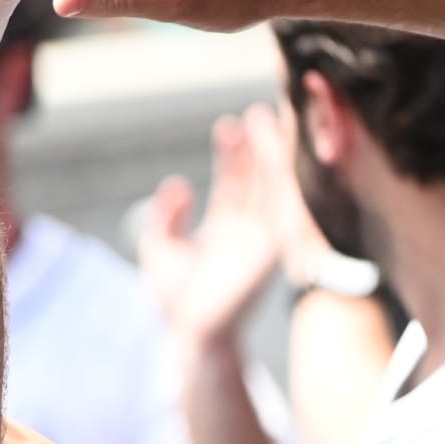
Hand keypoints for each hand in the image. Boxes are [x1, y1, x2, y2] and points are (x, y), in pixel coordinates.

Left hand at [137, 104, 286, 346]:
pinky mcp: (270, 253)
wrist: (191, 333)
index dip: (233, 154)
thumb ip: (166, 214)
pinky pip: (283, 213)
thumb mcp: (160, 247)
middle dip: (261, 146)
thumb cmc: (176, 298)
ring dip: (276, 157)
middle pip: (259, 180)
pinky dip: (285, 186)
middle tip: (261, 110)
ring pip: (274, 190)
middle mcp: (248, 231)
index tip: (229, 124)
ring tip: (274, 123)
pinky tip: (285, 160)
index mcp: (225, 229)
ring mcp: (261, 241)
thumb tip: (178, 184)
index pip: (233, 183)